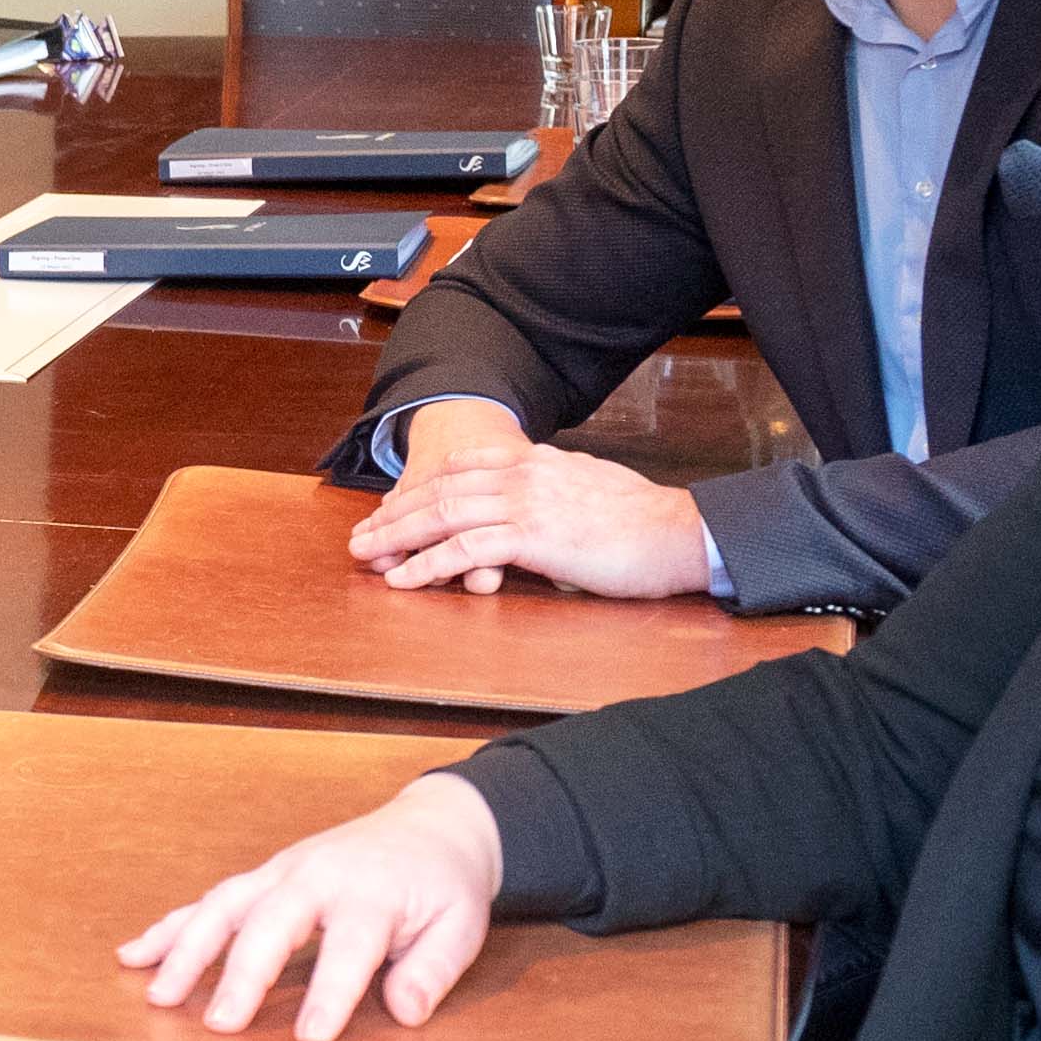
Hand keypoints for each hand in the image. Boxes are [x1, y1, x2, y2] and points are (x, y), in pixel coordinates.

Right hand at [118, 770, 505, 1040]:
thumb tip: (406, 1011)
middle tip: (219, 1026)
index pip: (348, 947)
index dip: (330, 993)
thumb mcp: (461, 926)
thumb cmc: (443, 886)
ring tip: (158, 997)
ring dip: (187, 950)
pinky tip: (133, 956)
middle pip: (270, 923)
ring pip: (225, 907)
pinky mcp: (262, 877)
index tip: (309, 1039)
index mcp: (372, 893)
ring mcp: (281, 872)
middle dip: (242, 974)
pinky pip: (208, 900)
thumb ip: (432, 968)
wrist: (431, 826)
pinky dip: (168, 927)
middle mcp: (316, 876)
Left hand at [353, 432, 712, 599]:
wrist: (679, 532)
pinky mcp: (532, 536)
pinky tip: (404, 579)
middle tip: (361, 535)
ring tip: (366, 556)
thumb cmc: (643, 522)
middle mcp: (522, 473)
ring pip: (442, 515)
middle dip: (394, 514)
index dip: (421, 489)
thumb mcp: (588, 491)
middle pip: (440, 489)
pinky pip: (464, 549)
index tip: (392, 508)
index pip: (461, 467)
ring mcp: (525, 502)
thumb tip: (535, 506)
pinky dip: (428, 565)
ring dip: (397, 538)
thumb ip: (553, 491)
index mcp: (534, 461)